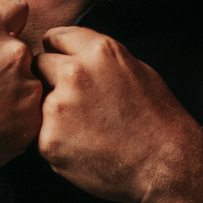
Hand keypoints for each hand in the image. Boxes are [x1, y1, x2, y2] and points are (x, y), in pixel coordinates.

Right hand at [0, 0, 42, 184]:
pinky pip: (32, 112)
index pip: (17, 7)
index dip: (11, 19)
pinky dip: (17, 119)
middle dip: (8, 64)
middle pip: (23, 50)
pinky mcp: (31, 120)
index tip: (8, 30)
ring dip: (15, 92)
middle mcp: (12, 53)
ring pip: (30, 82)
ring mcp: (26, 88)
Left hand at [34, 27, 202, 202]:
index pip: (56, 37)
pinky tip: (83, 147)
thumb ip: (99, 59)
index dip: (58, 52)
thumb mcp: (135, 69)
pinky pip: (42, 133)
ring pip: (38, 101)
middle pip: (39, 65)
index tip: (60, 63)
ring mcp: (58, 107)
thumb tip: (72, 54)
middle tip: (72, 100)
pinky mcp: (49, 140)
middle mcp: (75, 73)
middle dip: (49, 78)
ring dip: (52, 111)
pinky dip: (56, 140)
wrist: (165, 165)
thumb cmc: (157, 119)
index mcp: (99, 51)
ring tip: (84, 129)